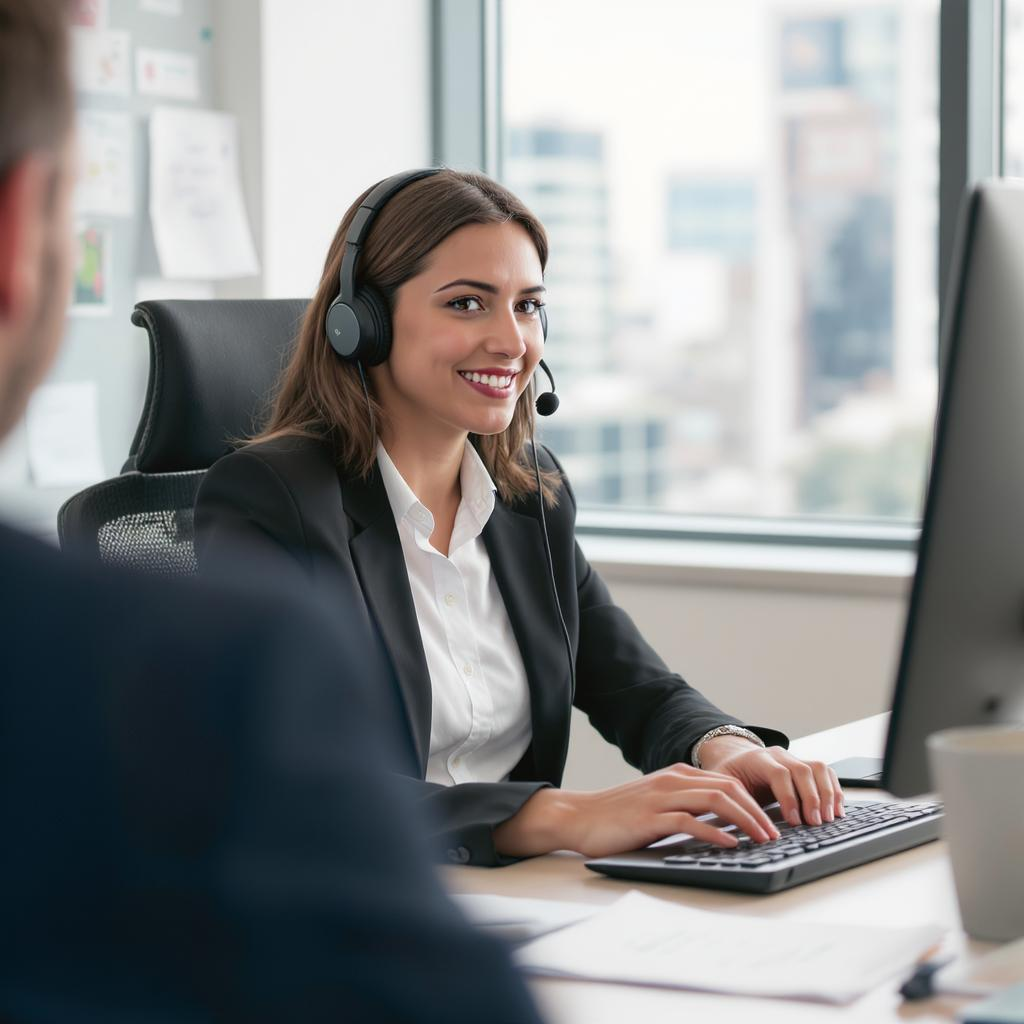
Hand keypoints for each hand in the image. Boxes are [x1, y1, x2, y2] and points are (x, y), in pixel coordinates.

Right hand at [493, 763, 782, 859]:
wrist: (578, 817)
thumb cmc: (616, 815)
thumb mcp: (656, 804)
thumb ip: (685, 806)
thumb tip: (722, 825)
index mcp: (676, 774)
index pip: (725, 781)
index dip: (753, 800)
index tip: (770, 822)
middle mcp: (672, 780)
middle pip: (727, 787)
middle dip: (757, 810)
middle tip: (775, 834)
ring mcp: (661, 796)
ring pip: (715, 800)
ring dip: (744, 820)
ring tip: (761, 839)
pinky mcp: (650, 817)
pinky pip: (690, 821)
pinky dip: (714, 832)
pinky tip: (729, 844)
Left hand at [697, 736, 844, 826]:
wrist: (734, 758)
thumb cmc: (728, 775)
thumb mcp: (721, 785)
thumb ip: (731, 800)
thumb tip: (741, 824)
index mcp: (757, 759)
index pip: (779, 774)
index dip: (789, 797)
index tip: (794, 821)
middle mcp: (778, 755)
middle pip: (803, 770)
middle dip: (812, 799)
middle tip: (815, 824)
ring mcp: (793, 758)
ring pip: (818, 768)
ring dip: (827, 794)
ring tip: (828, 819)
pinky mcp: (804, 765)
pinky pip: (825, 772)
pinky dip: (834, 790)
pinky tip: (836, 810)